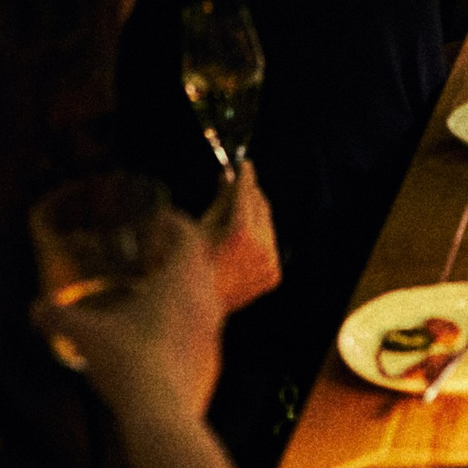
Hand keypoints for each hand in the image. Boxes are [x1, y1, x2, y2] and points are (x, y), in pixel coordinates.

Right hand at [33, 217, 226, 424]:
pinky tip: (160, 336)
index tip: (159, 220)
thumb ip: (60, 318)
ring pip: (206, 297)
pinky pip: (203, 330)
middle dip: (180, 254)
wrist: (162, 415)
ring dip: (186, 289)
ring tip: (155, 294)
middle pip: (202, 263)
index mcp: (182, 281)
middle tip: (153, 255)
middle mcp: (206, 301)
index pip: (190, 237)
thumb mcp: (87, 336)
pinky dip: (186, 322)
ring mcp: (214, 332)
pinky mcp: (212, 360)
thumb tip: (35, 309)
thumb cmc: (129, 362)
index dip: (176, 223)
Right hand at [201, 161, 279, 313]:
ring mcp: (269, 262)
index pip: (247, 193)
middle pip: (261, 206)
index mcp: (241, 231)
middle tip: (242, 186)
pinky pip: (270, 247)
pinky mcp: (274, 275)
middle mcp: (261, 245)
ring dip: (255, 217)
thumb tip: (226, 178)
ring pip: (268, 226)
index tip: (245, 165)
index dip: (246, 176)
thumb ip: (220, 200)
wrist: (199, 302)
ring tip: (240, 216)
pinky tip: (244, 241)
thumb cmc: (194, 263)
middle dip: (251, 194)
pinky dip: (260, 240)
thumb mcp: (203, 226)